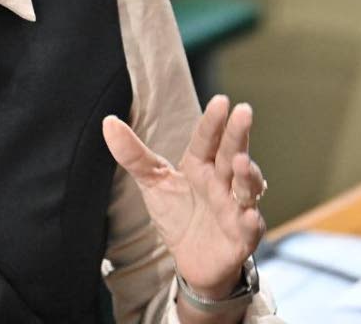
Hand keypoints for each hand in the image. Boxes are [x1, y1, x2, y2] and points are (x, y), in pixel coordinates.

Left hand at [103, 96, 266, 296]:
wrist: (191, 259)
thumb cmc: (177, 214)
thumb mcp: (153, 182)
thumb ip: (133, 154)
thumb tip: (108, 122)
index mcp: (201, 164)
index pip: (207, 138)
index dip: (213, 121)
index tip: (221, 100)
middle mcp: (223, 180)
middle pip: (232, 153)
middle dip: (238, 134)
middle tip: (243, 111)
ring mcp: (236, 206)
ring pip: (247, 186)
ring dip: (247, 174)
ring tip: (240, 162)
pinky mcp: (243, 235)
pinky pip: (250, 226)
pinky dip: (251, 220)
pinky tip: (250, 214)